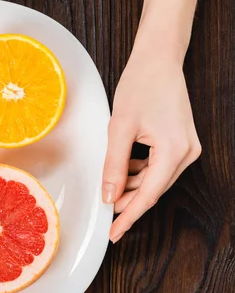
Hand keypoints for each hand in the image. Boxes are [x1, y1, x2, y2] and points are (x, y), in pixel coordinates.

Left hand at [102, 48, 200, 242]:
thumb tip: (109, 196)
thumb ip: (114, 165)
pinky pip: (159, 166)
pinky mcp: (181, 142)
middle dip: (128, 202)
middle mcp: (187, 153)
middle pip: (154, 189)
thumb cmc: (140, 85)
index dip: (128, 216)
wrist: (158, 59)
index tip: (113, 233)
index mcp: (174, 151)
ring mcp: (187, 147)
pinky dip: (141, 172)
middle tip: (106, 216)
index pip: (148, 195)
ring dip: (133, 186)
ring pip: (156, 180)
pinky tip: (125, 168)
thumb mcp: (119, 128)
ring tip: (110, 187)